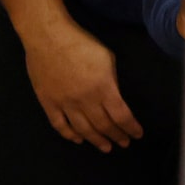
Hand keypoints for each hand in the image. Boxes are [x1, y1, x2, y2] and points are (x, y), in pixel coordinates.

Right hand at [21, 13, 141, 149]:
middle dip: (116, 136)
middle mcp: (85, 100)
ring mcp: (64, 103)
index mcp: (103, 88)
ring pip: (83, 129)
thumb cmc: (80, 43)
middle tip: (123, 143)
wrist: (48, 37)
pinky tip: (78, 139)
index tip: (137, 134)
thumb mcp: (107, 59)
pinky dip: (69, 134)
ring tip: (105, 147)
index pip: (121, 116)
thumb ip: (112, 82)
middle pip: (104, 125)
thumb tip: (113, 98)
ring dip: (96, 140)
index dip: (130, 128)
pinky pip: (59, 124)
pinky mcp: (48, 102)